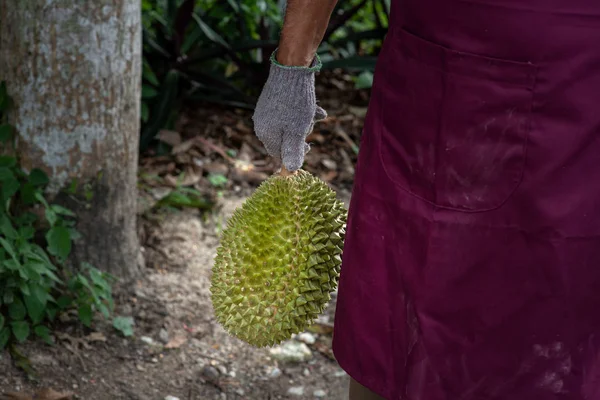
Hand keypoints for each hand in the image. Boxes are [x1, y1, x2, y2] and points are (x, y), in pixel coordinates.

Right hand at [252, 52, 326, 171]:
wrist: (291, 69)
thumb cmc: (295, 104)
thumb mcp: (297, 132)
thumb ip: (293, 152)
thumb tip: (291, 170)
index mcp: (265, 134)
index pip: (278, 154)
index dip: (294, 153)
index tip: (307, 146)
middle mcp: (262, 123)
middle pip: (284, 139)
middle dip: (300, 134)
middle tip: (310, 125)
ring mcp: (266, 111)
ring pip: (289, 125)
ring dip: (305, 122)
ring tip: (315, 113)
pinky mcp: (272, 99)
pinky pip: (288, 112)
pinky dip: (302, 112)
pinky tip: (314, 107)